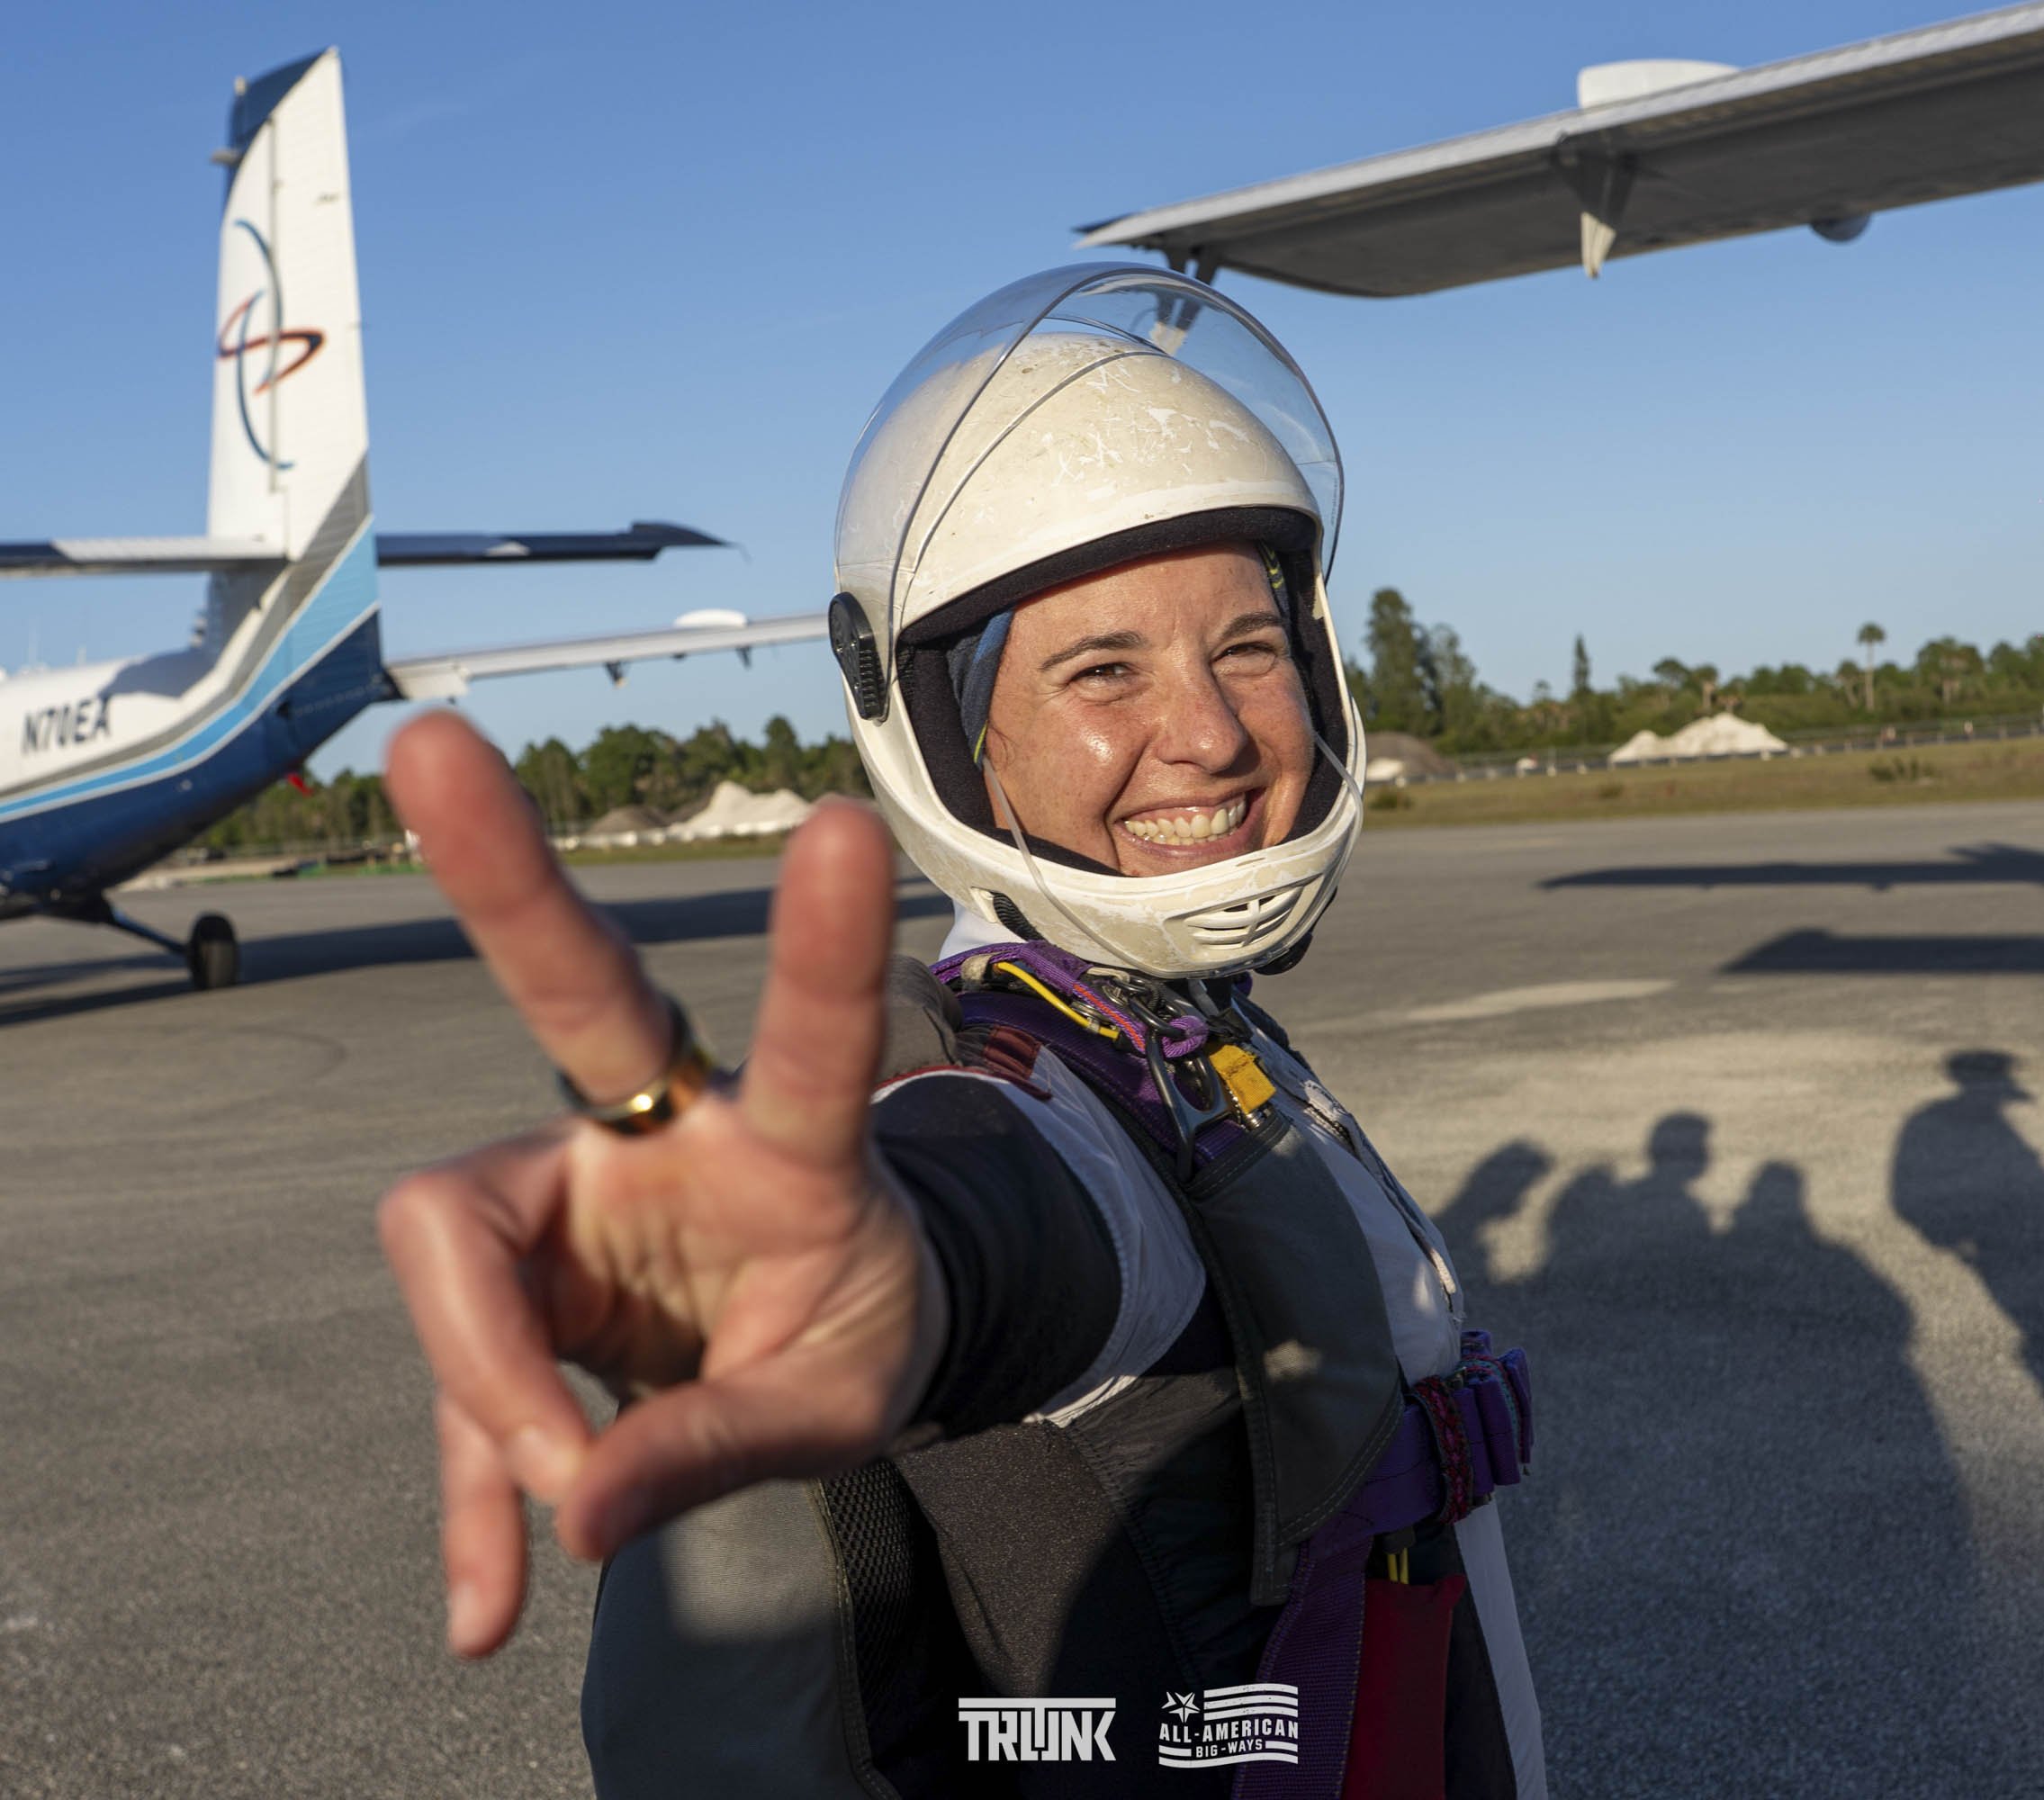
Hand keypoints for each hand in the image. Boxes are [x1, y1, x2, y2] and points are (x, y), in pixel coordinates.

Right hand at [376, 711, 938, 1657]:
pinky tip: (484, 1609)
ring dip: (496, 1397)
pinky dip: (479, 1494)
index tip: (841, 823)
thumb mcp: (835, 1408)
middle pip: (577, 991)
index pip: (809, 1041)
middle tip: (430, 745)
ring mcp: (566, 1186)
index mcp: (790, 1144)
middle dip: (505, 875)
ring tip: (564, 1521)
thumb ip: (728, 1444)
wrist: (814, 1344)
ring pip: (458, 1255)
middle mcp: (663, 1126)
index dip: (818, 950)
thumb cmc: (852, 1333)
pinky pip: (463, 1376)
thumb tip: (579, 1514)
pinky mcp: (506, 1268)